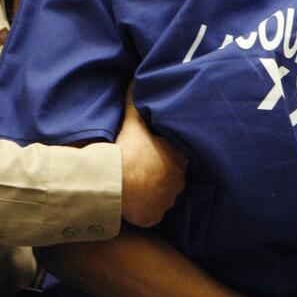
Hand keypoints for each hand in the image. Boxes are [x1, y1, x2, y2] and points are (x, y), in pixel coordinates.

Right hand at [115, 86, 186, 226]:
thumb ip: (136, 102)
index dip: (167, 156)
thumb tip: (136, 79)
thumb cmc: (128, 149)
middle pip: (172, 179)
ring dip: (153, 194)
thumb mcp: (134, 122)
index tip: (156, 155)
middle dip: (162, 176)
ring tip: (138, 188)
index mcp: (177, 159)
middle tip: (145, 172)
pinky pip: (151, 215)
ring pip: (163, 198)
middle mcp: (177, 182)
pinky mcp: (153, 217)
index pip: (179, 156)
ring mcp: (166, 201)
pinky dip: (144, 211)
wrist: (116, 180)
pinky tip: (134, 204)